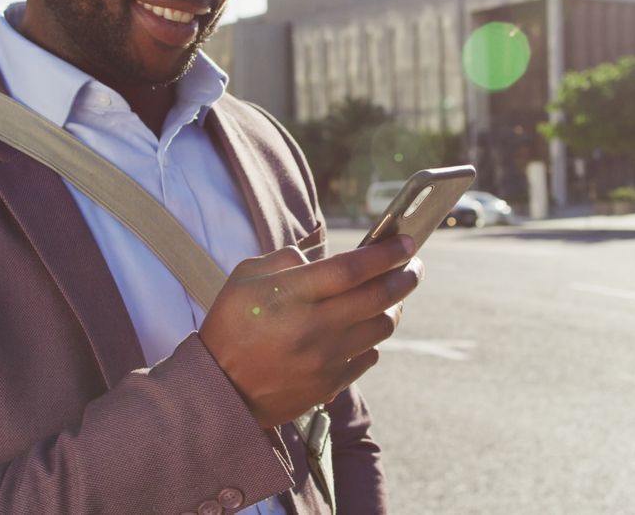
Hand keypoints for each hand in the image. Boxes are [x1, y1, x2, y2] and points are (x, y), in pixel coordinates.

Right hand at [199, 235, 422, 427]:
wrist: (219, 390)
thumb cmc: (230, 327)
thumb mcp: (244, 278)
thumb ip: (285, 259)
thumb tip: (319, 253)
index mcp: (292, 295)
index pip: (353, 268)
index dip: (386, 253)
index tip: (407, 243)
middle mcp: (314, 327)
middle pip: (378, 297)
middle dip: (405, 276)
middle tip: (414, 266)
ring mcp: (325, 359)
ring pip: (380, 327)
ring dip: (393, 308)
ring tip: (392, 296)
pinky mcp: (330, 384)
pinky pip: (368, 357)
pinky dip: (372, 340)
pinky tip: (364, 329)